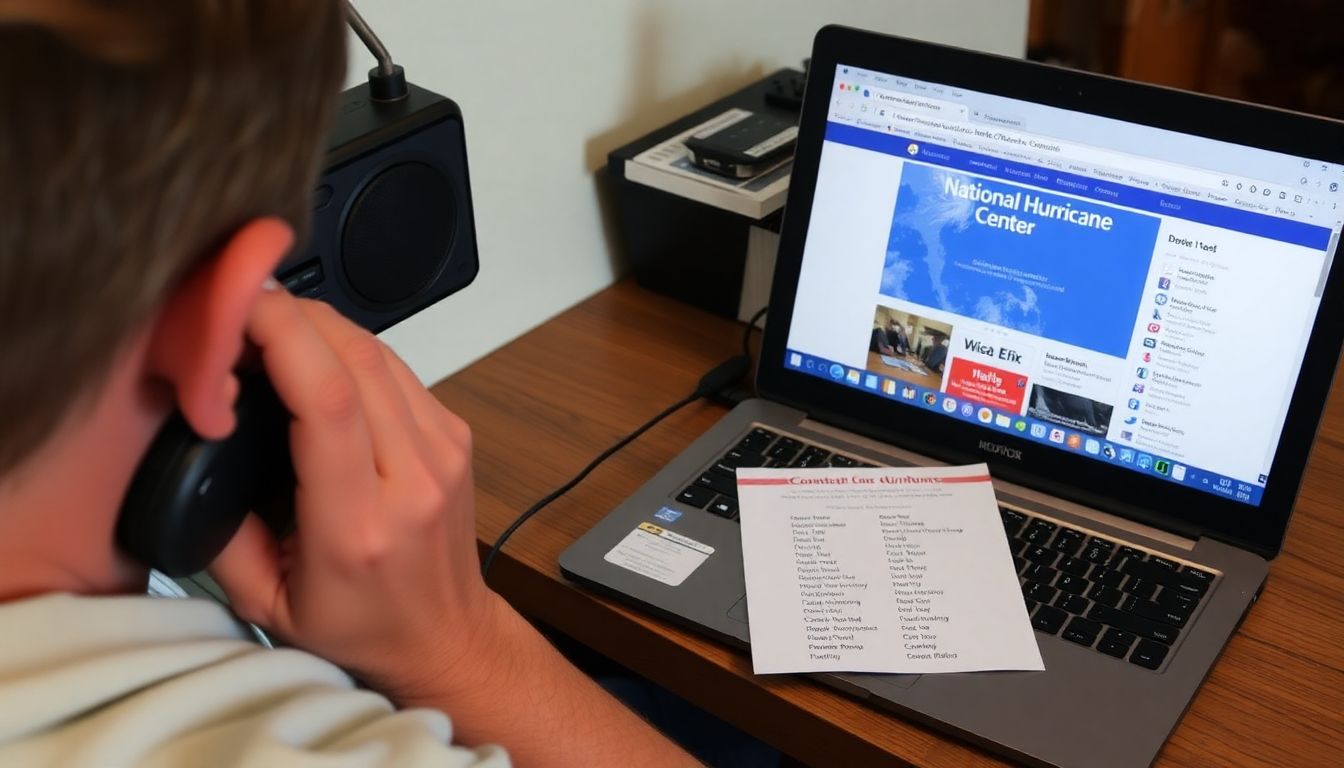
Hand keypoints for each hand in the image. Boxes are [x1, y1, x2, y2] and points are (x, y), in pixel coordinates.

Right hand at [210, 287, 497, 700]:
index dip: (282, 337)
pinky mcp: (454, 434)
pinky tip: (313, 354)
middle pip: (357, 358)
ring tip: (266, 327)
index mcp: (360, 525)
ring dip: (320, 325)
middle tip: (237, 308)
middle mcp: (413, 478)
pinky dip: (349, 348)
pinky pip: (397, 368)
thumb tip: (196, 442)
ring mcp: (444, 450)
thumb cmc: (360, 626)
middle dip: (293, 315)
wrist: (445, 638)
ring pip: (380, 352)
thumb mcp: (265, 602)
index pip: (328, 402)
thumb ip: (220, 530)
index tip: (234, 311)